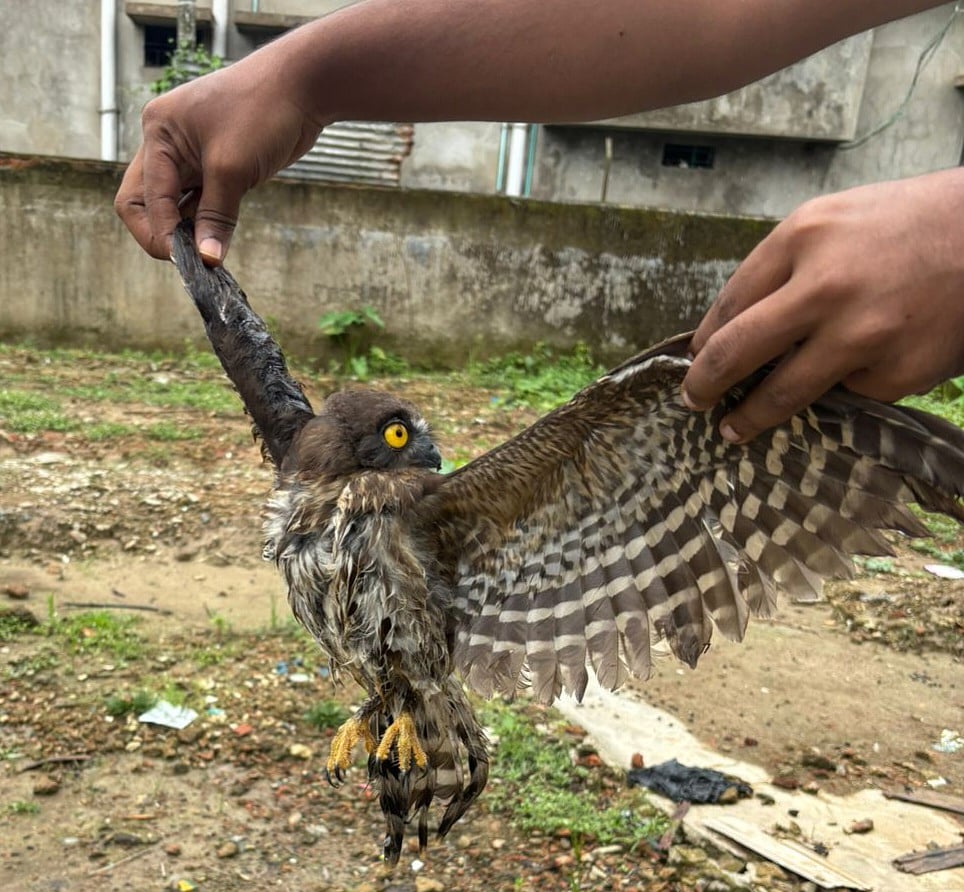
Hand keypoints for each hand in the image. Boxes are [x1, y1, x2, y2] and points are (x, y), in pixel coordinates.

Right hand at [114, 48, 323, 263]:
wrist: (303, 87)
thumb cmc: (261, 111)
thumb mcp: (232, 167)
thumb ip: (216, 216)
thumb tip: (206, 259)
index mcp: (158, 133)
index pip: (143, 197)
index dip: (161, 233)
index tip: (186, 261)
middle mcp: (166, 143)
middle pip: (146, 202)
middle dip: (163, 233)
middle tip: (189, 261)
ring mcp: (191, 155)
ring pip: (175, 205)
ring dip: (188, 231)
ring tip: (209, 256)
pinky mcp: (217, 166)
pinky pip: (201, 202)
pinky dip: (207, 223)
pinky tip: (219, 242)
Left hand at [682, 169, 963, 441]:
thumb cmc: (901, 226)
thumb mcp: (830, 222)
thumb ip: (779, 269)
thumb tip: (729, 329)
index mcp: (802, 238)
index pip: (730, 304)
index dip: (704, 342)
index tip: (692, 362)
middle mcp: (826, 287)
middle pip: (738, 351)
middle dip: (704, 384)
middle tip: (691, 401)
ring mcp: (862, 336)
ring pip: (784, 393)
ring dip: (749, 417)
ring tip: (732, 429)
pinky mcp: (894, 374)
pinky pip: (847, 393)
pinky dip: (839, 388)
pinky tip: (855, 369)